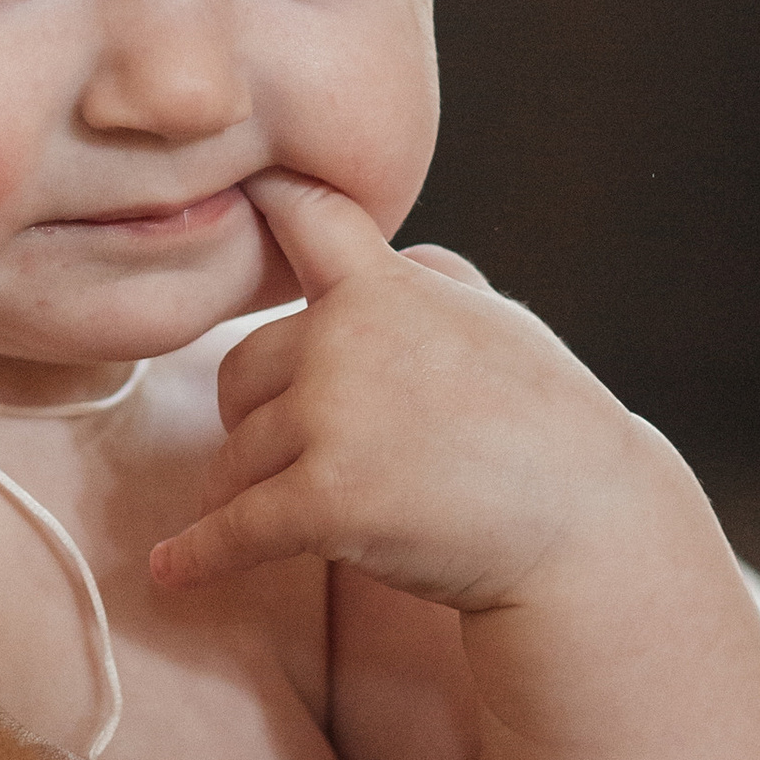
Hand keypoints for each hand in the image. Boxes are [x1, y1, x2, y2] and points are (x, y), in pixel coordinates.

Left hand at [150, 169, 658, 614]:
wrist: (587, 530)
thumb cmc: (547, 426)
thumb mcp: (498, 326)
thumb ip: (434, 284)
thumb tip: (399, 253)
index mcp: (387, 288)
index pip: (306, 217)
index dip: (263, 200)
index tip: (228, 189)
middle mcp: (346, 340)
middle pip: (237, 374)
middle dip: (255, 420)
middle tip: (303, 456)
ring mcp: (333, 419)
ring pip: (237, 459)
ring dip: (254, 494)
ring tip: (306, 518)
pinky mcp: (325, 501)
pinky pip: (232, 529)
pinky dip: (197, 556)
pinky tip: (172, 571)